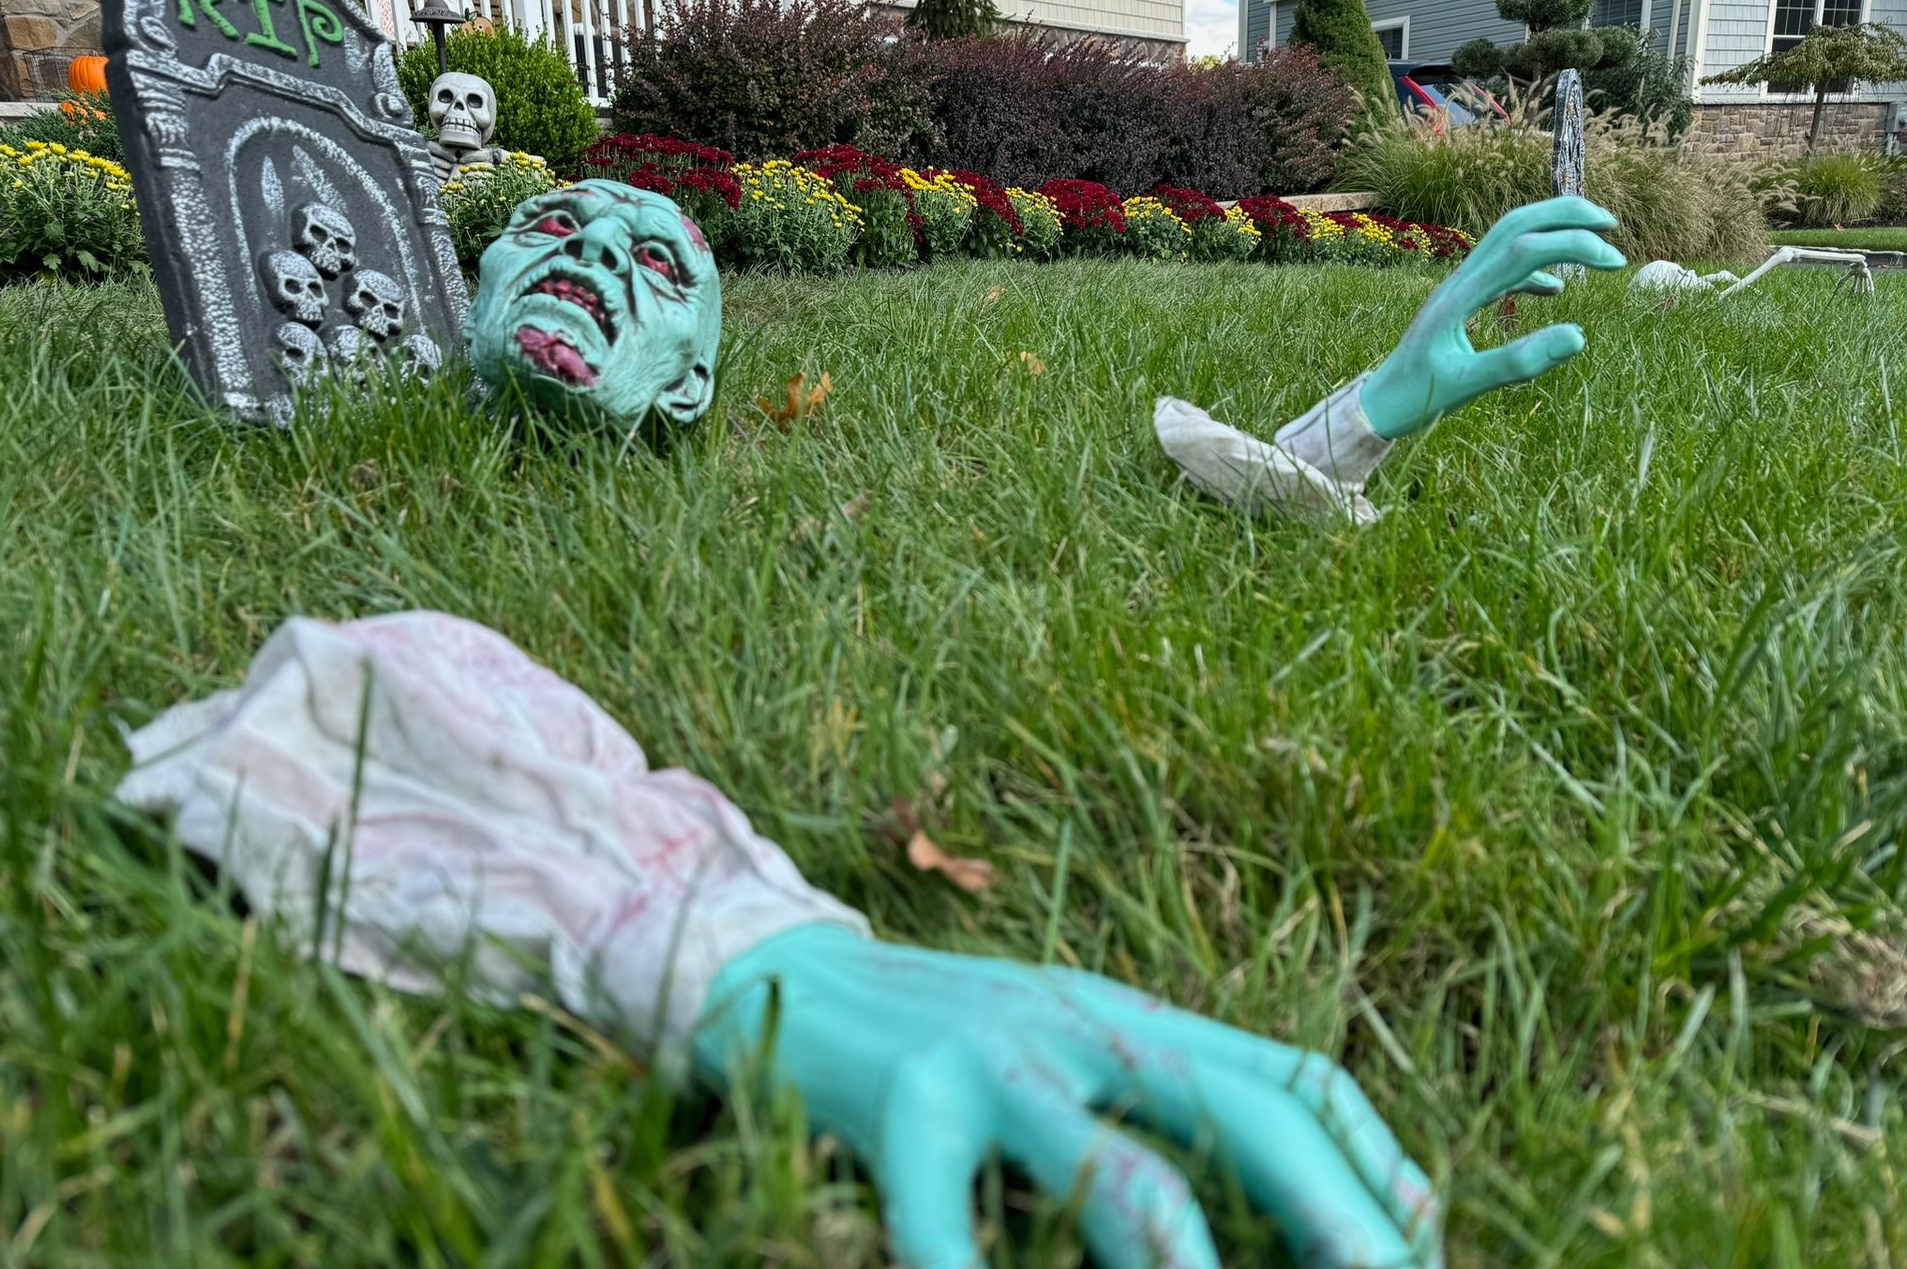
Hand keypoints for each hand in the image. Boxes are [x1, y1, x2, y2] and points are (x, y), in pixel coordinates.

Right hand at [693, 926, 1441, 1268]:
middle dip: (1335, 1218)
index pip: (1292, 1078)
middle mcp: (1082, 1029)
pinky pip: (946, 1217)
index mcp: (1135, 1020)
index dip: (1377, 1167)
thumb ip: (1155, 1101)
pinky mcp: (899, 1104)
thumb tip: (1267, 1202)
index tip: (1426, 1245)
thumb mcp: (1067, 1050)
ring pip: (1118, 1170)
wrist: (785, 972)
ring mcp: (994, 1060)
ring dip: (1185, 1265)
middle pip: (1245, 1113)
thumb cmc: (947, 1041)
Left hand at [1359, 198, 1624, 439]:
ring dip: (1552, 233)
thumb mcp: (1466, 386)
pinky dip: (1535, 270)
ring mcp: (1458, 290)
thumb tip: (1579, 336)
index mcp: (1460, 297)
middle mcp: (1458, 283)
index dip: (1573, 245)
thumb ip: (1517, 363)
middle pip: (1514, 225)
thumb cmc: (1414, 399)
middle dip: (1565, 215)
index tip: (1614, 262)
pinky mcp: (1459, 302)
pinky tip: (1557, 291)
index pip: (1524, 249)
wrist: (1376, 405)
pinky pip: (1501, 271)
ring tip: (1595, 245)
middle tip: (1611, 226)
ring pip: (1508, 240)